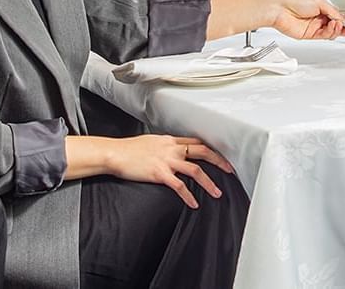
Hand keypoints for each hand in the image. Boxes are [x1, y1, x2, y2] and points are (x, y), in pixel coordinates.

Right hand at [100, 134, 232, 208]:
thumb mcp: (150, 142)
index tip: (220, 155)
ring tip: (217, 193)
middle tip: (230, 170)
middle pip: (202, 151)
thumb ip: (163, 146)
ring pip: (196, 170)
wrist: (114, 154)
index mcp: (170, 140)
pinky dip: (189, 196)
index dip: (210, 148)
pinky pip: (179, 186)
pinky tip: (194, 204)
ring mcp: (166, 160)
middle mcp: (171, 148)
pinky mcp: (159, 173)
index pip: (196, 141)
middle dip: (219, 160)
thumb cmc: (128, 149)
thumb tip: (169, 151)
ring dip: (209, 182)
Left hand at [208, 0, 344, 40]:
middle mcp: (317, 16)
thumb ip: (332, 11)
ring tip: (338, 24)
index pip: (336, 15)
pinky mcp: (308, 34)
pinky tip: (333, 27)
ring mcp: (313, 26)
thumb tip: (341, 18)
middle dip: (342, 26)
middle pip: (335, 24)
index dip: (344, 19)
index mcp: (320, 6)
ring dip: (337, 29)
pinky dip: (330, 32)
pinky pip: (323, 36)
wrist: (278, 8)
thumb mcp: (319, 1)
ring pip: (330, 31)